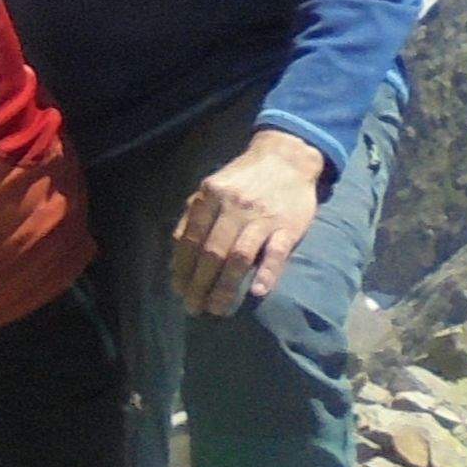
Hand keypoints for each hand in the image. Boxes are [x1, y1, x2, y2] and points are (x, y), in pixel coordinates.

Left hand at [170, 133, 326, 316]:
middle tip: (194, 307)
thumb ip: (194, 215)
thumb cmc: (243, 179)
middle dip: (199, 284)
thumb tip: (177, 252)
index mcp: (210, 196)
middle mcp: (233, 206)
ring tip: (217, 309)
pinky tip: (256, 292)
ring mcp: (262, 216)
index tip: (179, 290)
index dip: (183, 268)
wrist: (285, 158)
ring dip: (226, 287)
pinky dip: (266, 273)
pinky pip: (276, 252)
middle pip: (212, 252)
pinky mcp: (288, 226)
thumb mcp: (212, 188)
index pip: (191, 239)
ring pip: (239, 256)